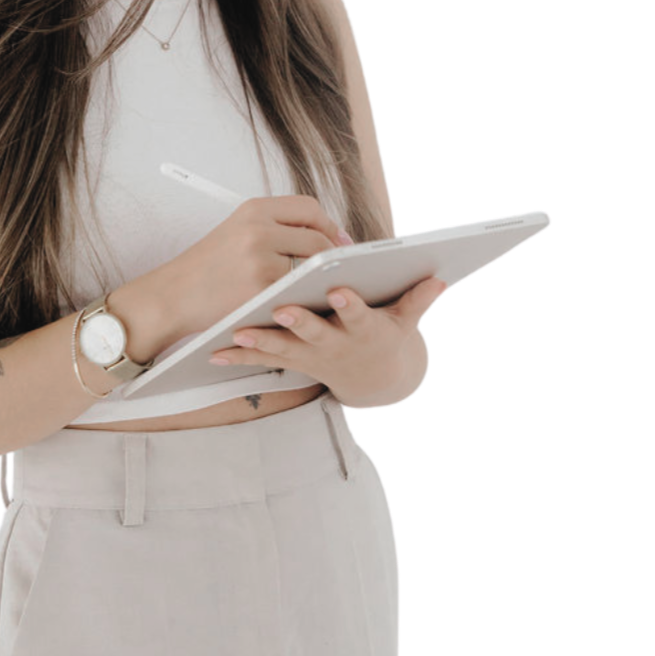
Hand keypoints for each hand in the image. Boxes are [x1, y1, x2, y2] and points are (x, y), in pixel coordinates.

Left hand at [209, 275, 446, 406]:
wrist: (369, 377)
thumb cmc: (384, 335)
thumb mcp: (404, 322)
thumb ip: (416, 300)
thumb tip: (438, 278)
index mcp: (363, 330)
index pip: (358, 314)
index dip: (350, 305)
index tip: (339, 290)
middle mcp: (335, 345)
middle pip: (315, 333)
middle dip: (299, 323)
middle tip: (281, 309)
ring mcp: (311, 356)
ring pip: (283, 348)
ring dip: (261, 342)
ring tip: (239, 332)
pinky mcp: (291, 360)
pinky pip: (262, 360)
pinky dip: (240, 357)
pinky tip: (215, 353)